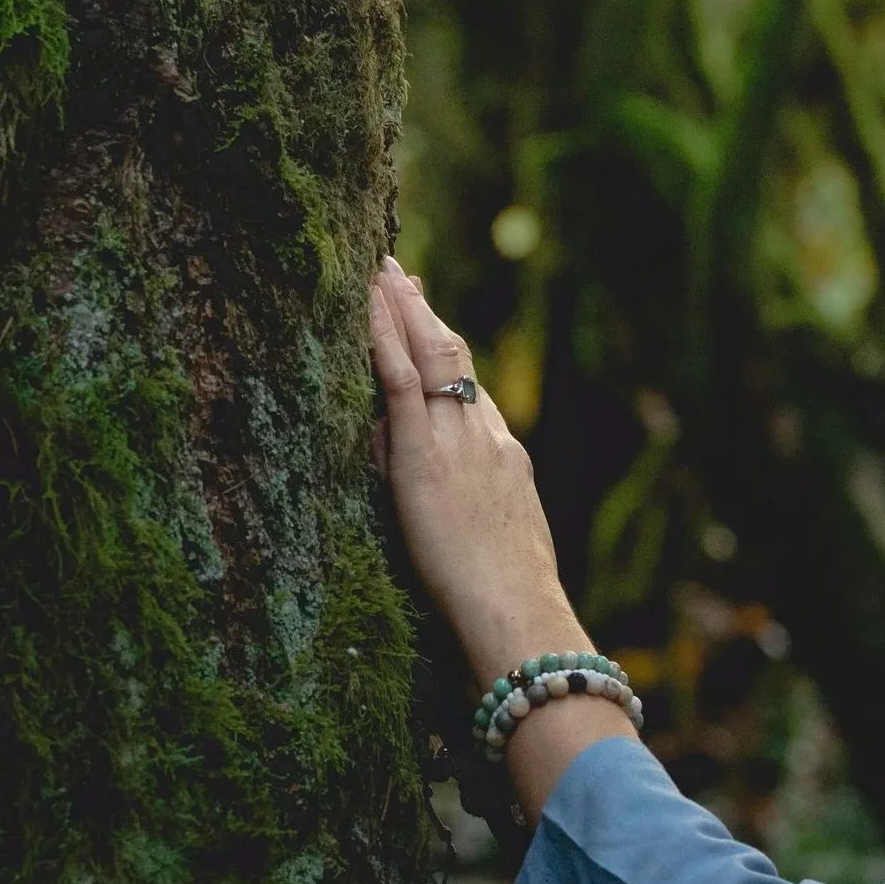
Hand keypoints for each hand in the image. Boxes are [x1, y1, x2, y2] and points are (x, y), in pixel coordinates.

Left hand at [366, 257, 586, 682]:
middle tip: (401, 277)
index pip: (472, 394)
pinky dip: (384, 337)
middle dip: (426, 316)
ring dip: (403, 310)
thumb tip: (439, 496)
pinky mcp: (424, 454)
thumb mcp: (495, 542)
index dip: (450, 356)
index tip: (435, 326)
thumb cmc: (506, 601)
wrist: (517, 610)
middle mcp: (486, 436)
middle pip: (454, 360)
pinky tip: (368, 304)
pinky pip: (400, 380)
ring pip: (430, 357)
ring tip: (381, 273)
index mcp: (505, 458)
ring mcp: (458, 439)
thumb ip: (468, 509)